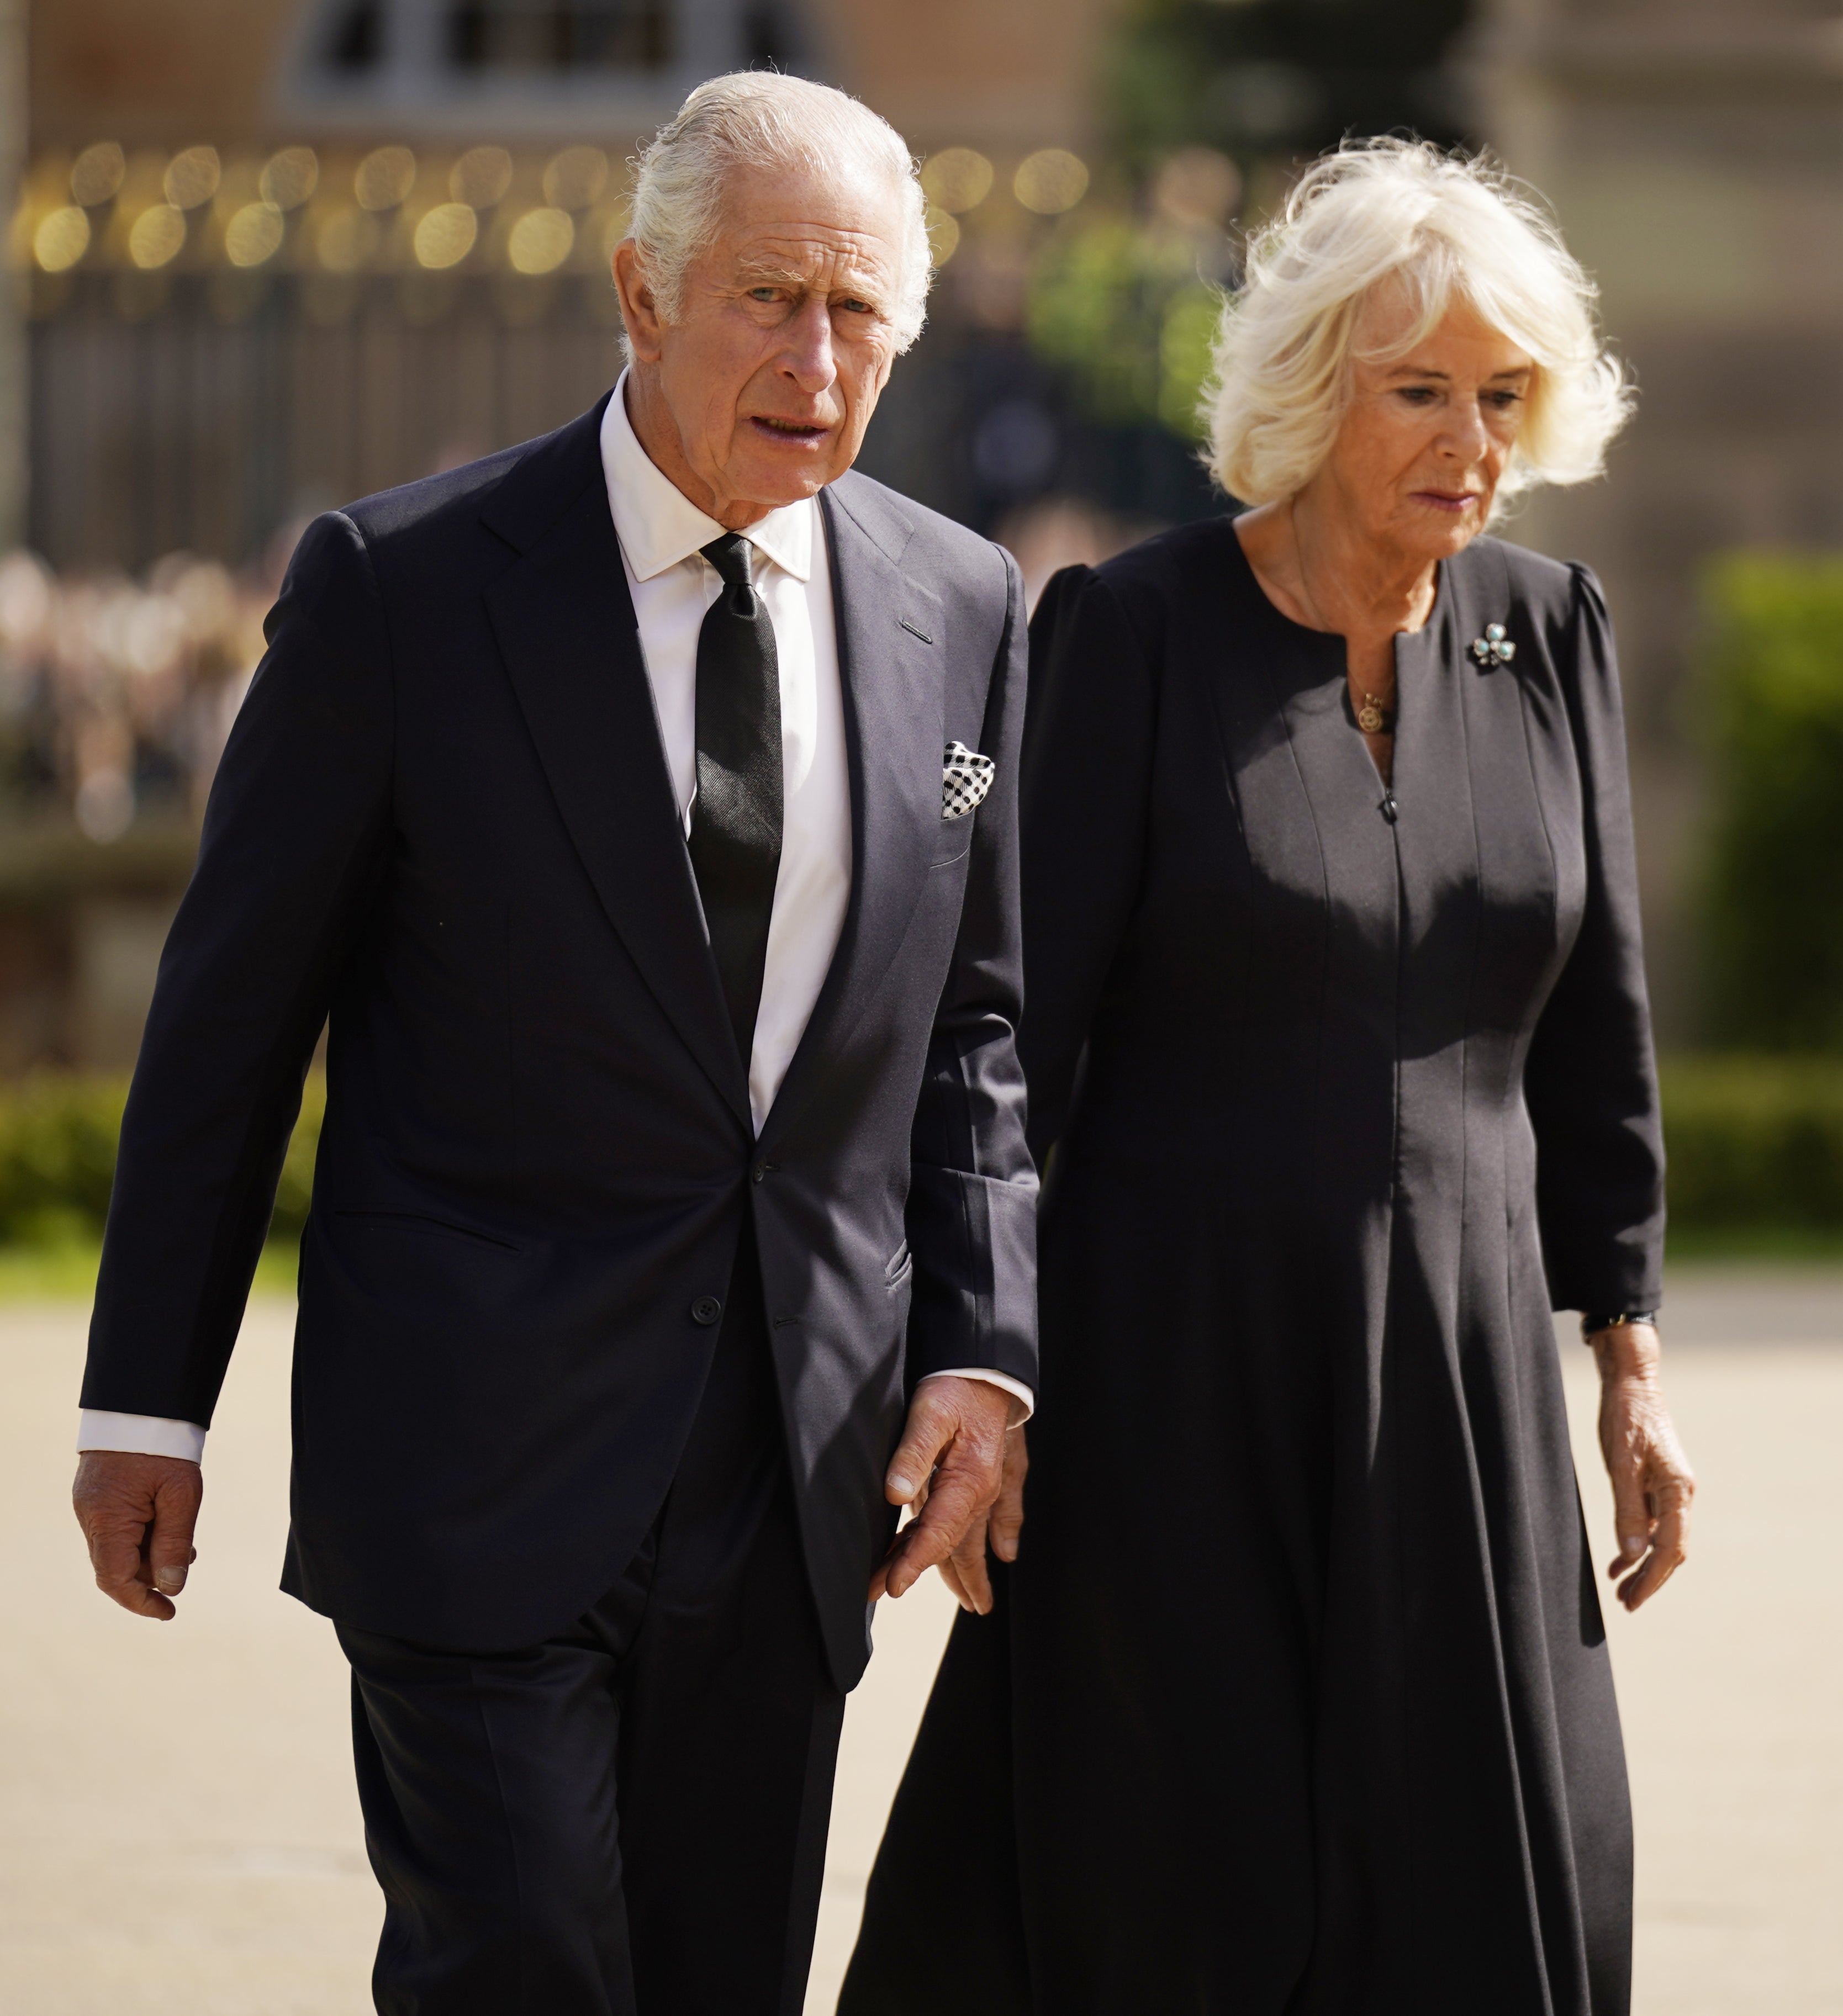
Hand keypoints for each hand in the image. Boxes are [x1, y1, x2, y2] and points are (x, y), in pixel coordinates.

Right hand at [73, 1450, 202, 1620]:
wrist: (143, 1404)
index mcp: (106, 1519)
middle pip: (115, 1567)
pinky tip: (169, 1532)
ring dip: (148, 1558)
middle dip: (148, 1579)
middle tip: (183, 1575)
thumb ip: (175, 1542)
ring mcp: (90, 1507)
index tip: (169, 1612)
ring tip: (186, 1551)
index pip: (115, 1579)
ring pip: (117, 1550)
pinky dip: (141, 1539)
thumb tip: (172, 1587)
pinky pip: (116, 1531)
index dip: (141, 1601)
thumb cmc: (165, 1447)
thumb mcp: (181, 1495)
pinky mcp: (97, 1497)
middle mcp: (90, 1517)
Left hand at [870, 1377, 1016, 1613]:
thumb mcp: (928, 1411)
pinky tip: (1006, 1551)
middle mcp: (984, 1490)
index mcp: (966, 1481)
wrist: (993, 1361)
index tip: (891, 1588)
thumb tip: (896, 1494)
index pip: (936, 1535)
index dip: (912, 1563)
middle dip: (929, 1573)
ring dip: (966, 1566)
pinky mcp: (1002, 1468)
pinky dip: (1004, 1533)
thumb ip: (912, 1453)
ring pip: (976, 1533)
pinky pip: (1005, 1511)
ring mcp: (995, 1482)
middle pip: (955, 1544)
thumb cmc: (957, 1384)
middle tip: (896, 1595)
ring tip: (971, 1600)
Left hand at [1589, 1322, 1693, 1611]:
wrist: (1630, 1383)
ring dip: (1643, 1565)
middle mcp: (1680, 1493)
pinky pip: (1652, 1522)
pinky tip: (1620, 1559)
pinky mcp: (1657, 1482)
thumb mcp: (1621, 1463)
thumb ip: (1628, 1509)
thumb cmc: (1625, 1418)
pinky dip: (1637, 1543)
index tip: (1633, 1600)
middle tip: (1626, 1604)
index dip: (1652, 1579)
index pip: (1671, 1549)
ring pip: (1662, 1539)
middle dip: (1650, 1579)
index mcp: (1678, 1490)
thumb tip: (1634, 1554)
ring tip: (1620, 1589)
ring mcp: (1670, 1489)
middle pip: (1671, 1549)